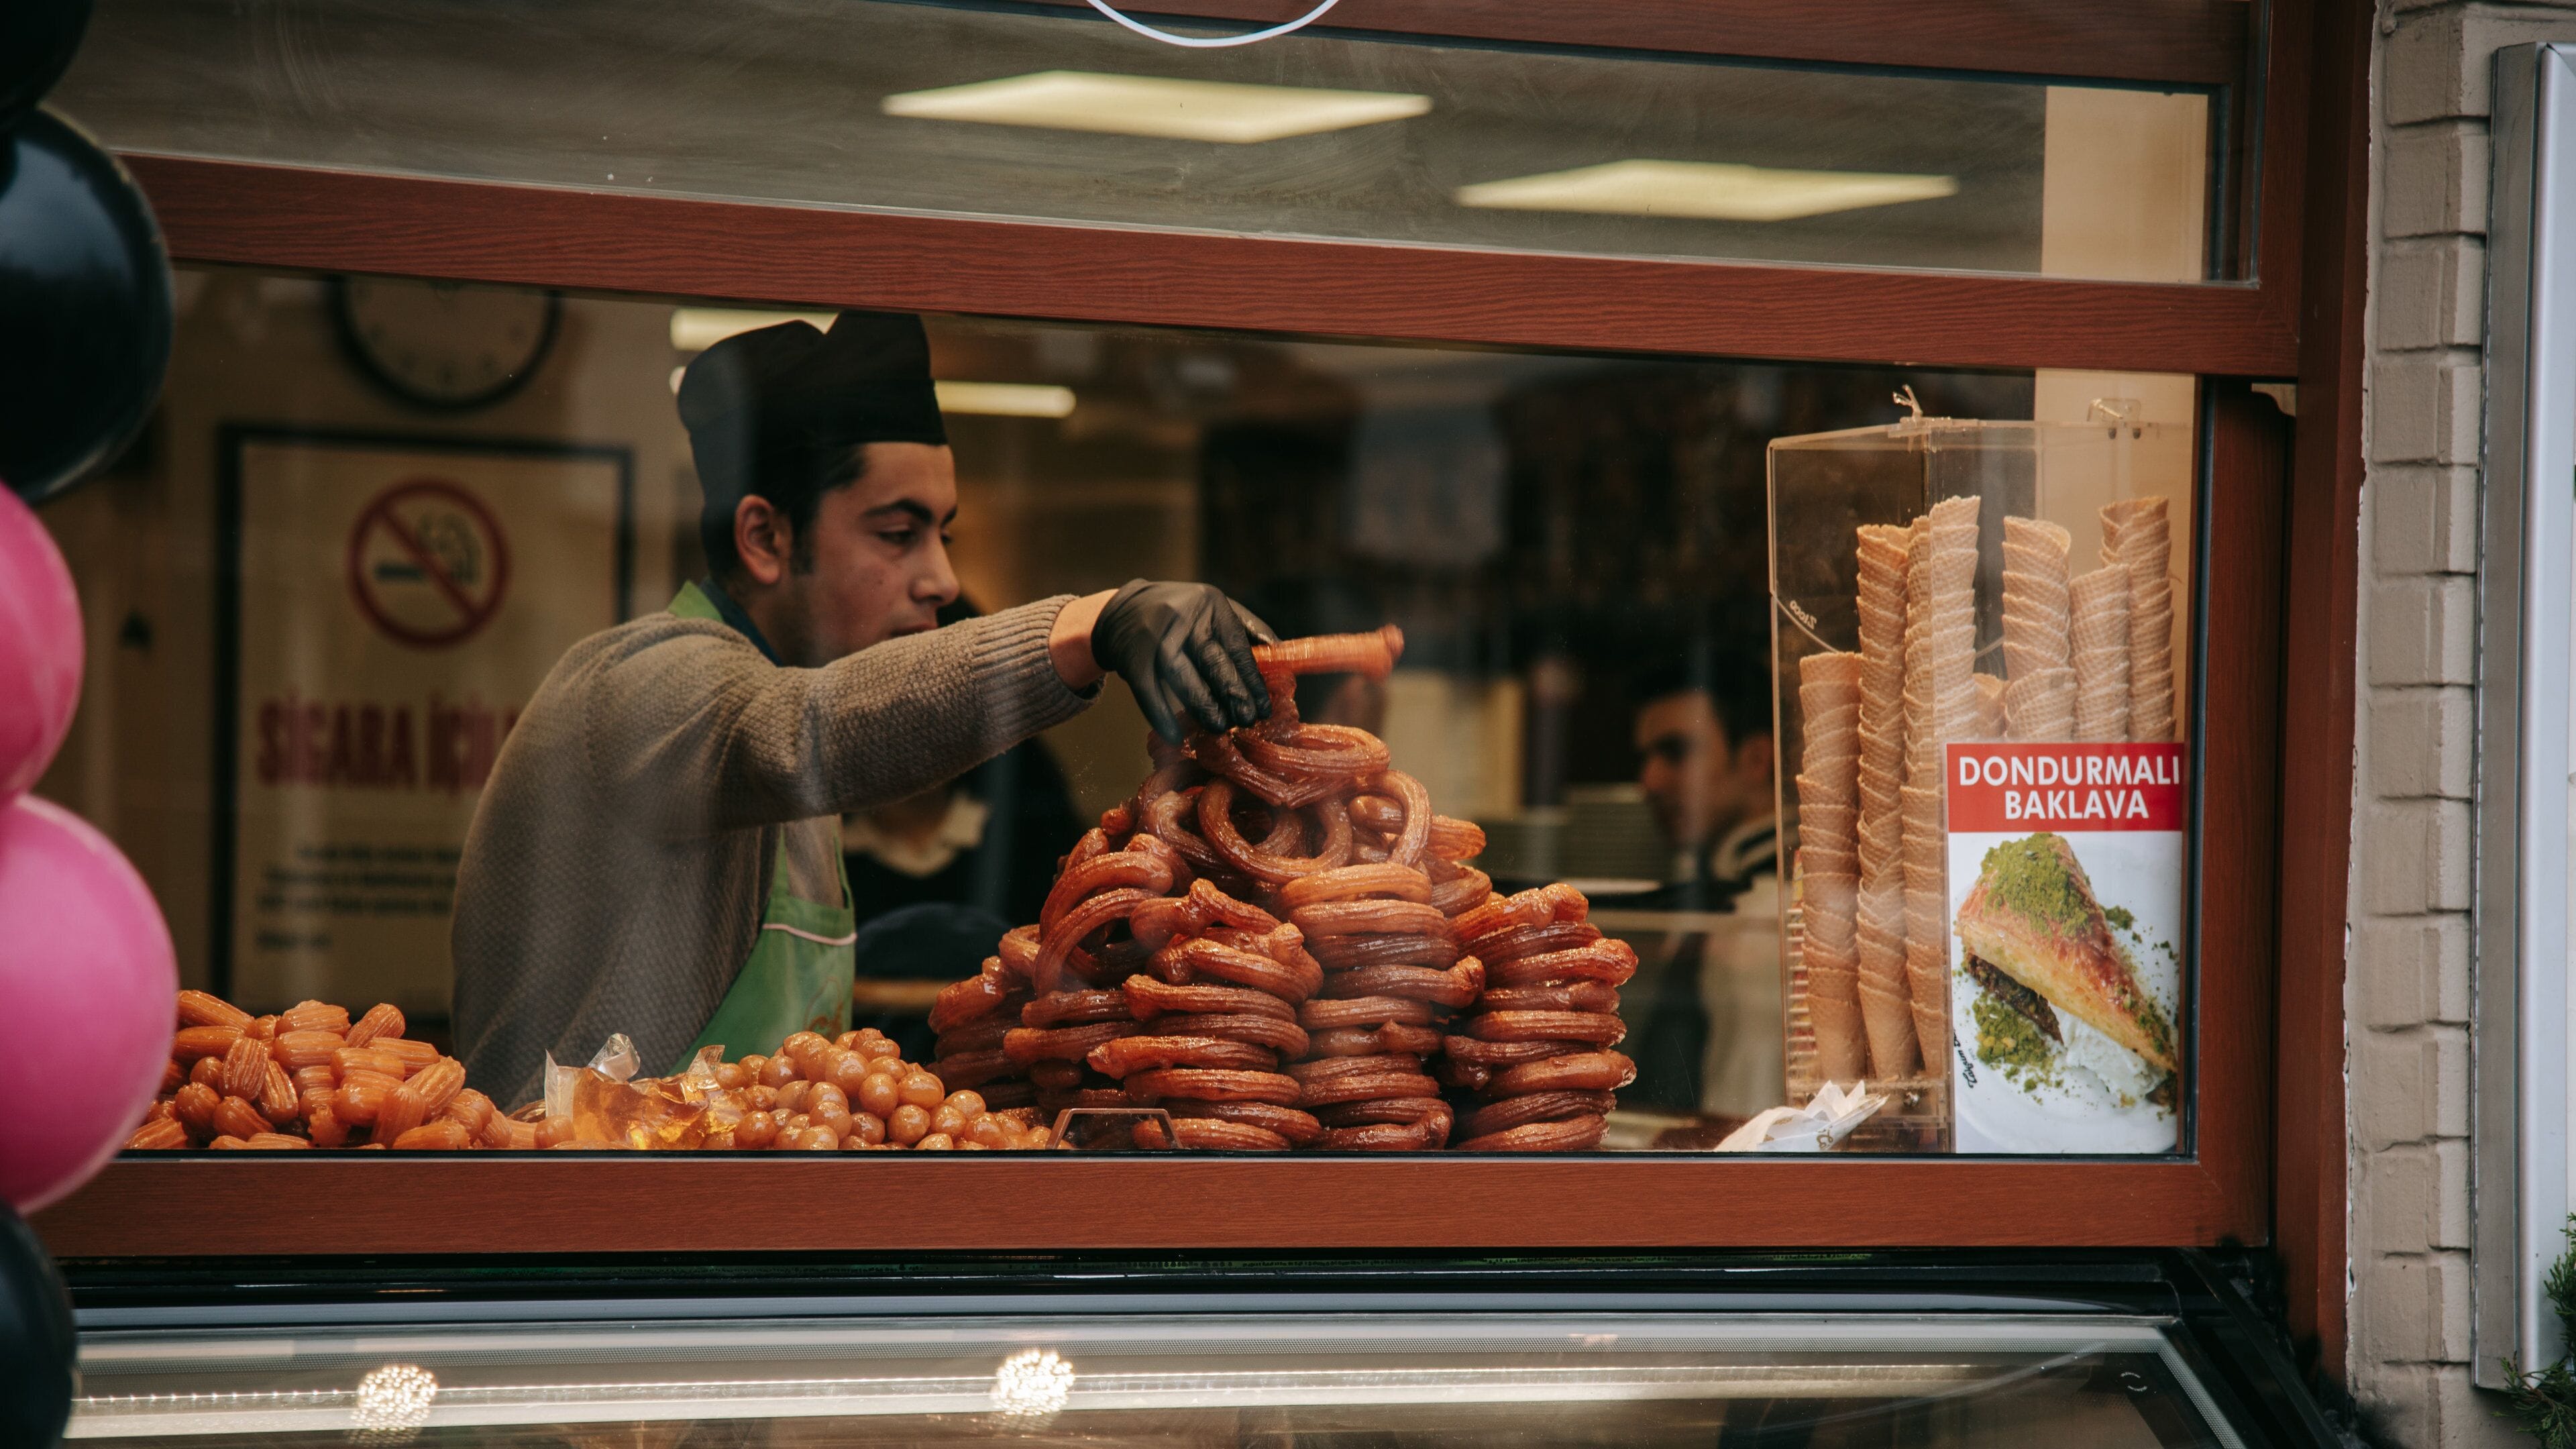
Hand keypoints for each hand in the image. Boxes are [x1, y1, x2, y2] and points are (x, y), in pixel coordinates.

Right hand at [1084, 580, 1276, 741]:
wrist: (1122, 611)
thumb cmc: (1181, 616)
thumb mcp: (1214, 609)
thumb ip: (1247, 629)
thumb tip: (1281, 654)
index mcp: (1210, 606)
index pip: (1237, 648)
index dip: (1252, 681)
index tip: (1264, 707)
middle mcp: (1183, 619)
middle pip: (1213, 662)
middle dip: (1233, 695)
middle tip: (1247, 720)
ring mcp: (1155, 638)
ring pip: (1183, 678)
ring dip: (1203, 707)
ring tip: (1220, 727)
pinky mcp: (1132, 659)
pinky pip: (1149, 692)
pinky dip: (1162, 717)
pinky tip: (1177, 737)